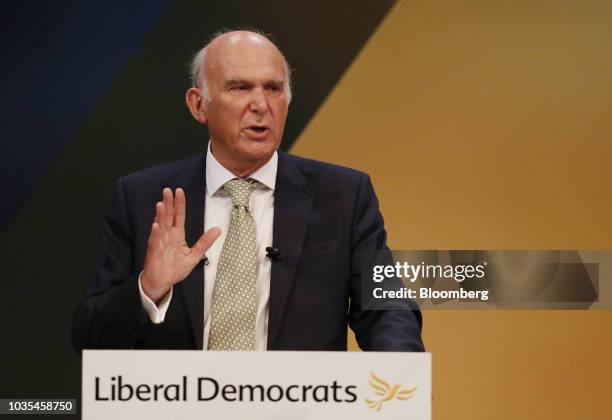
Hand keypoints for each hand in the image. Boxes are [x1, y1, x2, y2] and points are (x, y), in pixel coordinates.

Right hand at [142, 188, 220, 302]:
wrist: (163, 282)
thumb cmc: (175, 269)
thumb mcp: (194, 255)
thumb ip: (205, 242)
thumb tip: (218, 230)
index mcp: (177, 235)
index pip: (178, 216)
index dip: (179, 204)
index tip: (179, 191)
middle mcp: (167, 236)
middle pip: (168, 217)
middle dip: (168, 203)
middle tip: (167, 191)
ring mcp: (160, 243)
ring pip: (160, 226)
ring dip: (160, 215)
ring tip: (161, 204)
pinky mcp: (154, 253)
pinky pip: (155, 242)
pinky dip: (155, 234)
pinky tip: (156, 226)